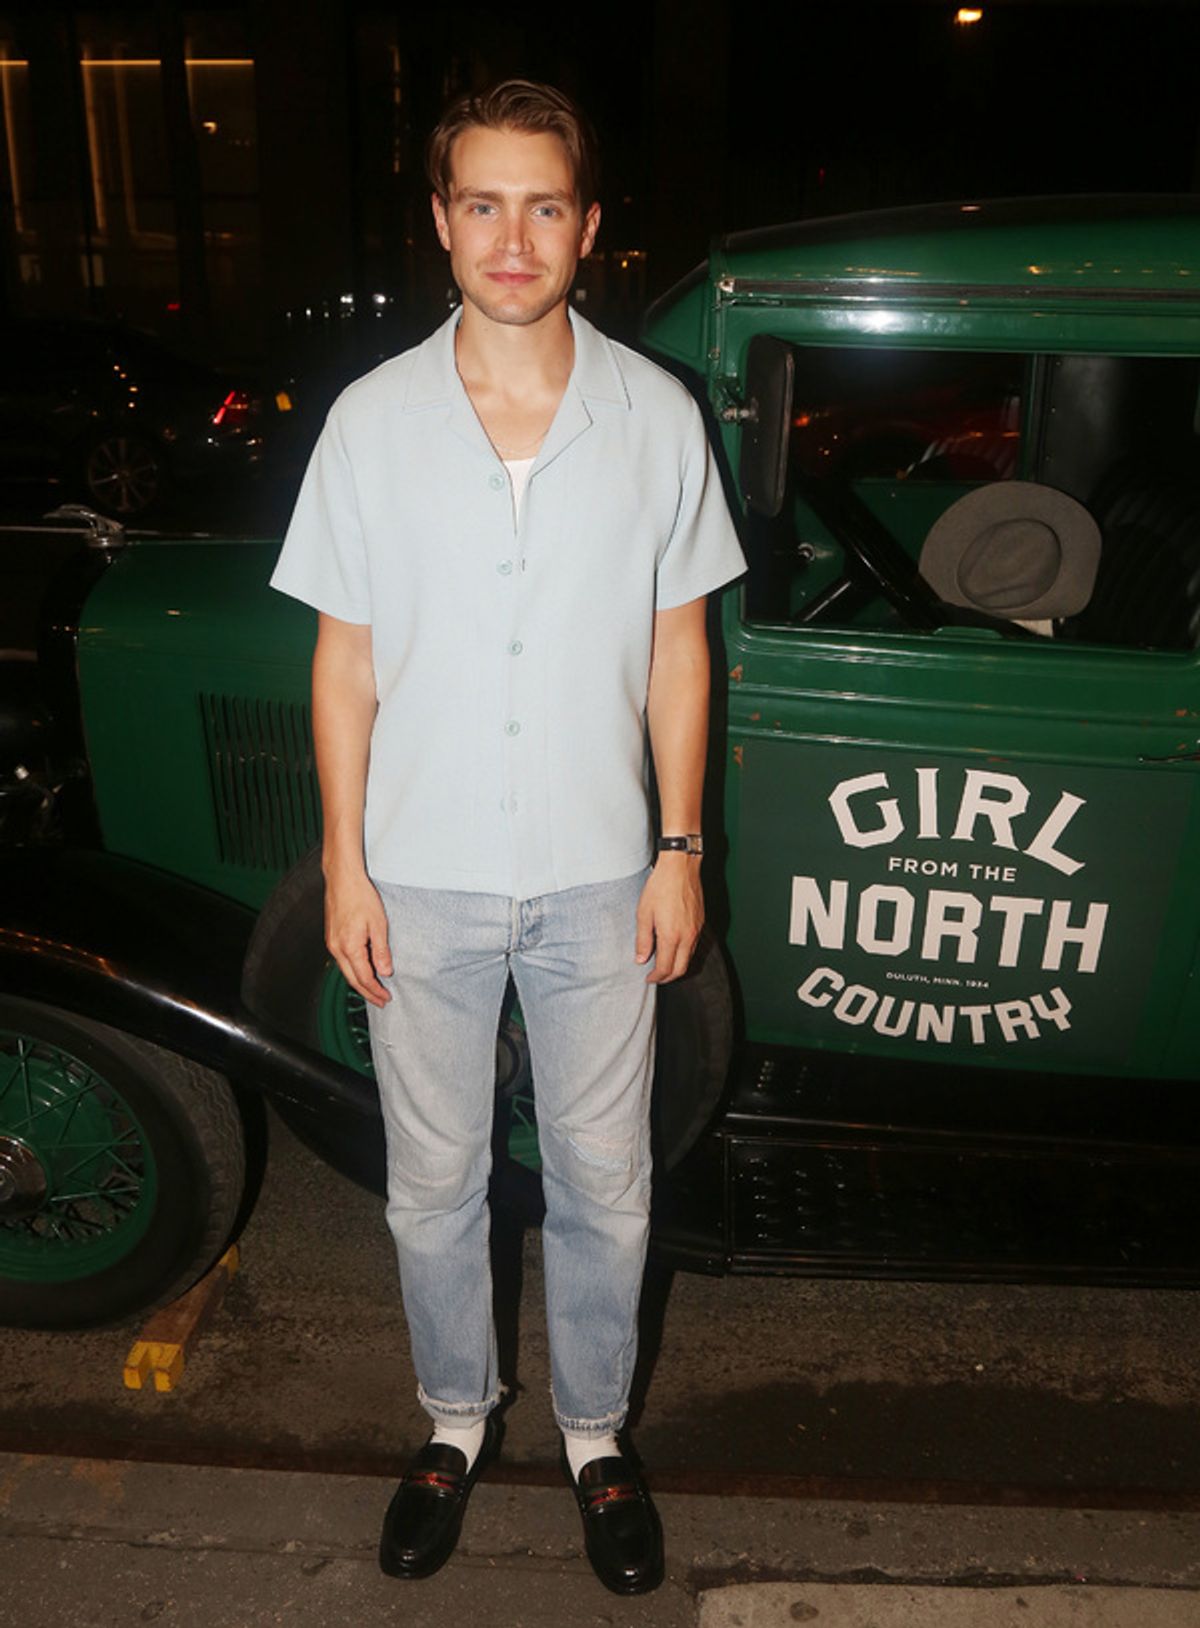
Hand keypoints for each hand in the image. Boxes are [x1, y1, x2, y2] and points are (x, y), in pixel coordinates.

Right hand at [324, 865, 392, 1006]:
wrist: (343, 878)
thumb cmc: (360, 896)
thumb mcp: (378, 924)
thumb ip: (381, 951)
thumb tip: (385, 972)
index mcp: (349, 946)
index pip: (364, 978)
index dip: (375, 991)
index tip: (386, 997)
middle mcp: (336, 948)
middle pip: (352, 979)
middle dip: (367, 993)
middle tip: (381, 1001)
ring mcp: (331, 942)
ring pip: (345, 971)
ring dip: (359, 982)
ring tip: (373, 990)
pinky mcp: (331, 937)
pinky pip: (342, 960)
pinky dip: (352, 970)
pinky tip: (361, 970)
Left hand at [635, 854, 703, 983]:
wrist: (681, 867)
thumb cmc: (660, 886)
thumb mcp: (643, 913)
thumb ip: (642, 939)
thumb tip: (641, 959)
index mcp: (671, 936)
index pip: (665, 968)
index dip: (656, 978)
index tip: (648, 978)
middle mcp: (687, 936)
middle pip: (681, 969)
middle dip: (668, 978)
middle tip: (656, 977)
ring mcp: (696, 930)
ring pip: (689, 958)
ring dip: (677, 966)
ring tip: (663, 964)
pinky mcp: (701, 922)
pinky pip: (694, 946)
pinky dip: (684, 954)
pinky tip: (674, 948)